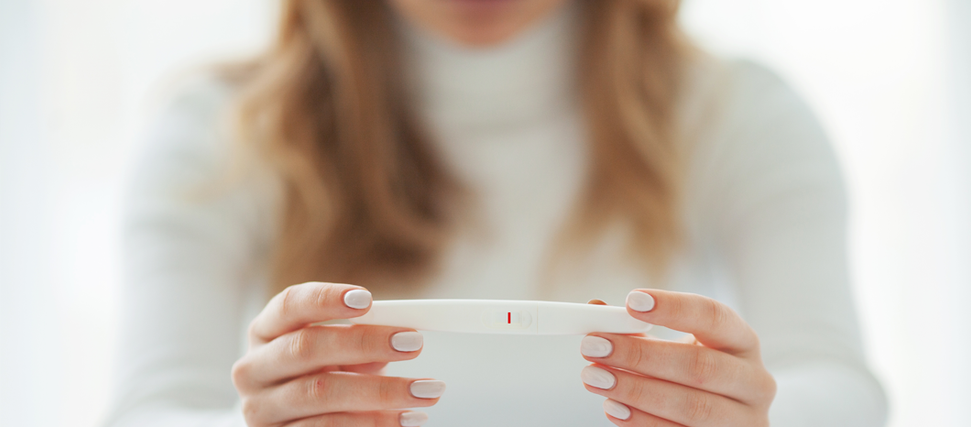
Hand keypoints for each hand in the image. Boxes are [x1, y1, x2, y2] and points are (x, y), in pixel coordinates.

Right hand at [231, 282, 444, 426]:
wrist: (292, 425)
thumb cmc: (319, 377)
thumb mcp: (334, 355)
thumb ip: (359, 341)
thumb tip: (402, 334)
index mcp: (265, 332)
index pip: (289, 305)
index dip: (325, 299)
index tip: (367, 299)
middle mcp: (254, 370)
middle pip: (306, 348)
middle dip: (364, 343)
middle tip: (414, 343)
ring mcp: (261, 410)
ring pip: (321, 394)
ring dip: (381, 392)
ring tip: (426, 390)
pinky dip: (371, 424)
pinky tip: (404, 418)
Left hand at [580, 290, 775, 426]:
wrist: (720, 422)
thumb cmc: (694, 375)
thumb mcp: (676, 346)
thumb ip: (638, 329)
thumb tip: (595, 311)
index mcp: (742, 342)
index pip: (714, 316)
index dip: (674, 308)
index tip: (632, 300)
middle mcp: (753, 381)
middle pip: (699, 366)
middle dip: (640, 356)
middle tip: (594, 347)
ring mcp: (744, 420)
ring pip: (692, 406)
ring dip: (636, 391)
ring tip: (595, 378)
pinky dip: (643, 421)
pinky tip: (613, 407)